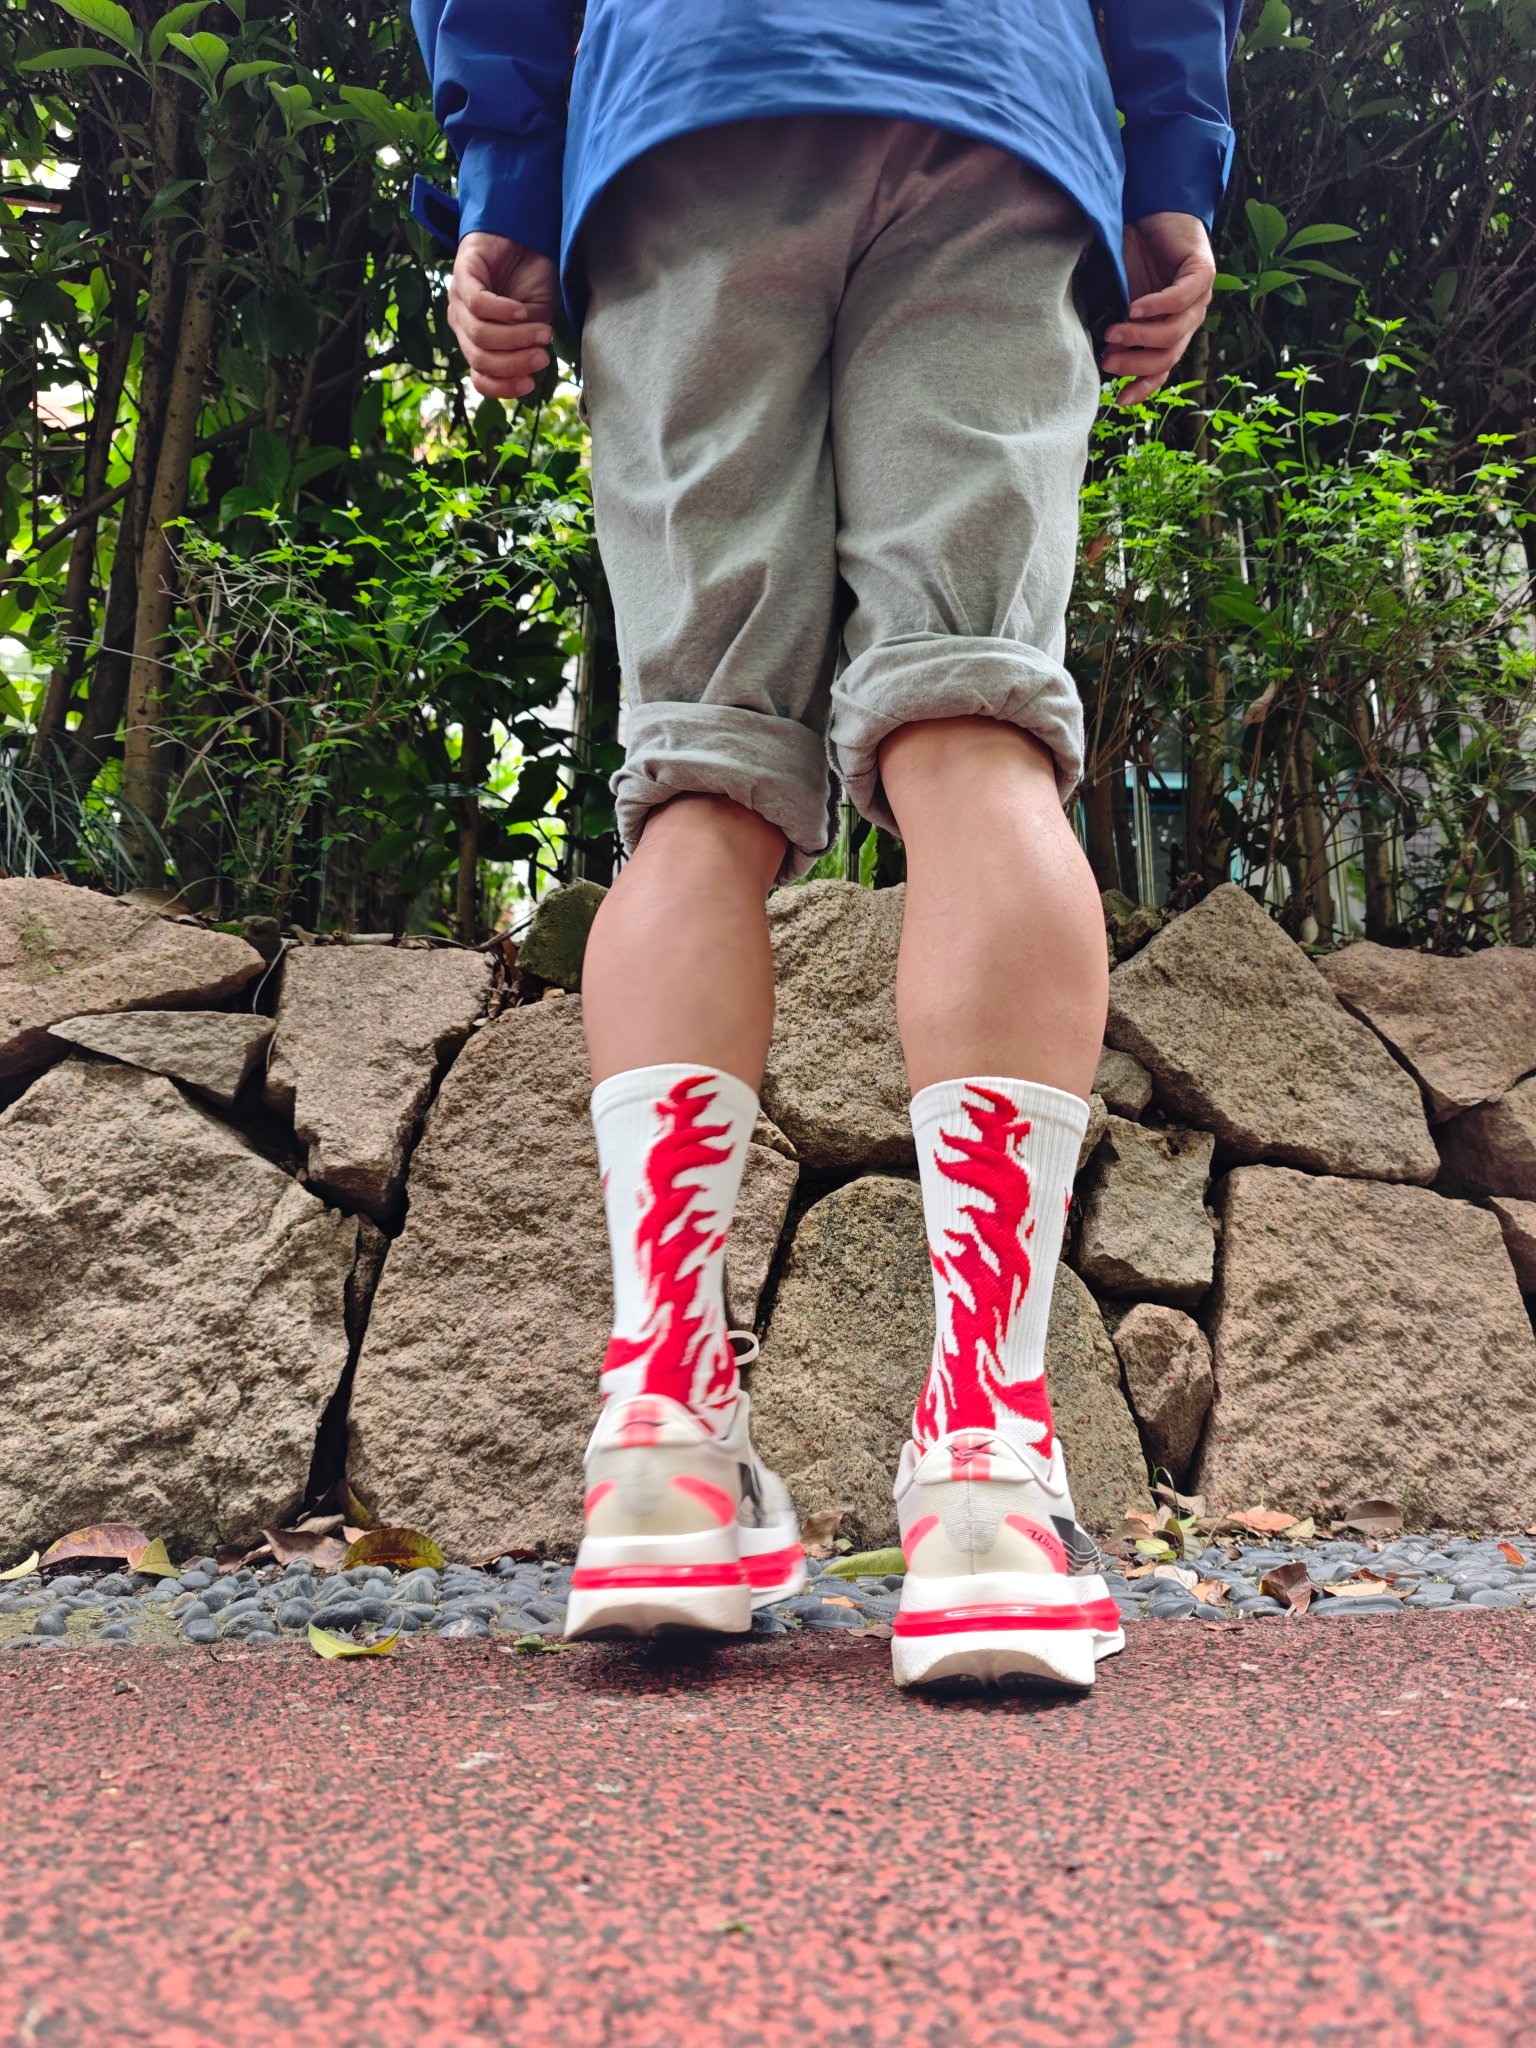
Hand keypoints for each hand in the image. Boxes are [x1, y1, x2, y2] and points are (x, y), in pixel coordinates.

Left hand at [447, 232, 558, 398]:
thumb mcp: (536, 321)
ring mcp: (458, 300)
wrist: (526, 235)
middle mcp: (462, 324)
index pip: (480, 377)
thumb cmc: (531, 279)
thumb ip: (529, 345)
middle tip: (543, 356)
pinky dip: (503, 312)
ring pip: (481, 335)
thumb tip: (530, 371)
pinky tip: (521, 310)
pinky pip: (478, 304)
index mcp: (477, 341)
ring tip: (543, 332)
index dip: (503, 387)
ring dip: (516, 338)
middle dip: (514, 363)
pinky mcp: (462, 274)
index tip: (531, 384)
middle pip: (480, 359)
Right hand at [1103, 212, 1216, 404]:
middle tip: (1108, 361)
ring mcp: (1199, 297)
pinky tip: (1133, 308)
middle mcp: (1189, 317)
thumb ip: (1117, 323)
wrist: (1153, 208)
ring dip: (1140, 337)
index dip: (1144, 386)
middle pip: (1167, 355)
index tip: (1120, 400)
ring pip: (1173, 332)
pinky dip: (1156, 306)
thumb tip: (1101, 355)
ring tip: (1113, 332)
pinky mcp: (1203, 273)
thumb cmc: (1134, 252)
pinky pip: (1180, 298)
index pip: (1162, 366)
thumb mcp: (1120, 295)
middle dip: (1136, 363)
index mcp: (1171, 327)